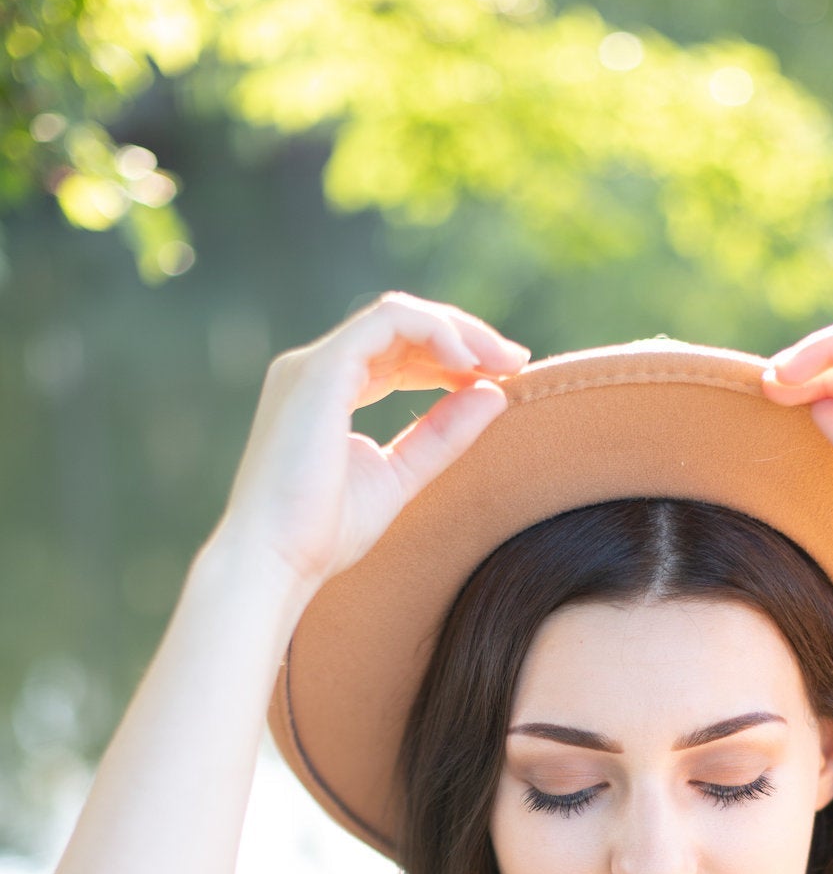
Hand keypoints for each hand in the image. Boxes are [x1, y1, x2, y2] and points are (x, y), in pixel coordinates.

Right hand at [213, 291, 530, 593]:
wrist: (276, 559)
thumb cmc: (324, 533)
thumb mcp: (399, 477)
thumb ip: (442, 435)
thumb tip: (493, 394)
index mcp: (326, 393)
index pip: (397, 353)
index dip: (452, 359)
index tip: (503, 380)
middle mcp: (316, 369)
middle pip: (402, 327)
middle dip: (465, 338)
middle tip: (516, 362)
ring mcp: (314, 365)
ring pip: (398, 315)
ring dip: (458, 330)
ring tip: (502, 362)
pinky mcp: (321, 368)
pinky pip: (389, 321)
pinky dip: (437, 332)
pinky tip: (469, 362)